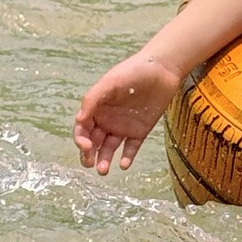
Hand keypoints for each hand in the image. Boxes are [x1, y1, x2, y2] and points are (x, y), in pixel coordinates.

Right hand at [75, 48, 184, 173]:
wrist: (162, 70)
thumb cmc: (133, 71)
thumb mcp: (110, 82)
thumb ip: (93, 99)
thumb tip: (79, 119)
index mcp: (96, 108)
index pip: (82, 128)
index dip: (80, 139)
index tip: (85, 146)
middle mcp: (107, 120)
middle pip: (93, 142)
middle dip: (89, 154)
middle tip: (90, 164)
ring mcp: (122, 127)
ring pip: (109, 148)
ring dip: (104, 159)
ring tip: (103, 170)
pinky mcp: (139, 132)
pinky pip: (131, 148)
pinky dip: (127, 158)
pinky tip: (123, 164)